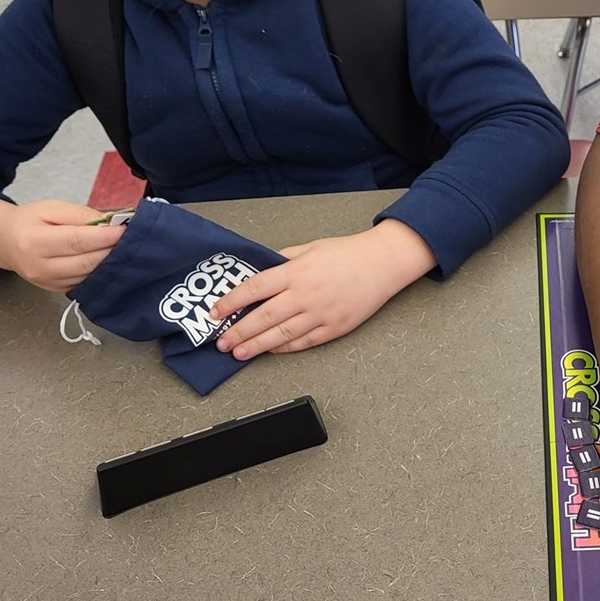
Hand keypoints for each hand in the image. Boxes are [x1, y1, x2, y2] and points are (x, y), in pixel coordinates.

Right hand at [0, 199, 123, 291]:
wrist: (6, 242)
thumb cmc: (29, 221)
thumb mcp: (51, 208)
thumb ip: (80, 215)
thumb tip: (109, 222)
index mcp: (34, 242)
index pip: (76, 241)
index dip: (104, 236)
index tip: (125, 229)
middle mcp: (39, 267)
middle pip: (85, 262)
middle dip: (112, 250)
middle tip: (131, 238)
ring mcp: (47, 283)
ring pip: (88, 275)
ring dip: (109, 262)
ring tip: (123, 247)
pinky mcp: (55, 290)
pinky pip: (84, 282)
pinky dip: (100, 271)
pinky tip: (110, 259)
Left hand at [211, 219, 435, 359]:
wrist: (383, 263)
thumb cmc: (348, 253)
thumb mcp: (310, 247)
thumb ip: (284, 259)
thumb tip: (261, 269)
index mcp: (296, 271)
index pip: (254, 288)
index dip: (231, 302)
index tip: (216, 312)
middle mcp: (305, 294)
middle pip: (263, 317)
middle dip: (238, 332)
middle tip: (221, 342)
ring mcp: (320, 314)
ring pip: (281, 335)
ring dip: (256, 346)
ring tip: (239, 353)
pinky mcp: (334, 327)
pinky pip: (304, 342)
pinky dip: (285, 349)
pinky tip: (271, 351)